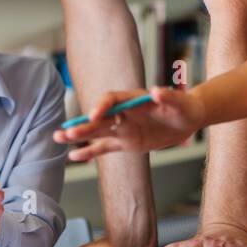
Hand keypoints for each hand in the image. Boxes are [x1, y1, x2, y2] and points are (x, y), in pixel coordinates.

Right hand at [53, 86, 205, 161]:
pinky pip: (105, 147)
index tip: (94, 115)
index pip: (112, 100)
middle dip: (83, 126)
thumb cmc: (184, 106)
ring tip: (58, 139)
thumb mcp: (180, 101)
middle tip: (66, 132)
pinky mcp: (126, 142)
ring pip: (97, 133)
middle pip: (99, 119)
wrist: (187, 119)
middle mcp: (123, 113)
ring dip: (79, 136)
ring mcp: (123, 128)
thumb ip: (168, 95)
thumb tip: (156, 90)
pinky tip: (74, 156)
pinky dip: (90, 152)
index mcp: (133, 100)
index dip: (102, 106)